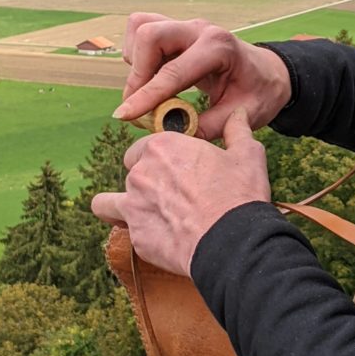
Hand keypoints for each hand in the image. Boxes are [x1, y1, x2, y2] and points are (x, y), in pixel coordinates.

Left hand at [91, 108, 270, 275]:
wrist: (232, 241)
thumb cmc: (239, 195)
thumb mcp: (247, 155)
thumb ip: (237, 130)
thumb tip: (239, 114)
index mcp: (163, 146)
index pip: (146, 146)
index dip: (163, 157)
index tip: (179, 168)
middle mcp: (141, 172)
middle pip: (131, 170)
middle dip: (146, 179)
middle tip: (172, 193)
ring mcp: (133, 205)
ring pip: (107, 203)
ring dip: (121, 206)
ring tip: (144, 215)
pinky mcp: (135, 235)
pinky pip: (124, 231)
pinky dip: (138, 233)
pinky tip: (159, 237)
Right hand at [113, 12, 291, 139]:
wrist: (268, 72)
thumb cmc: (259, 93)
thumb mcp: (243, 116)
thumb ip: (208, 126)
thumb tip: (169, 135)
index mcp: (220, 48)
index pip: (174, 71)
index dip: (146, 96)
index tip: (125, 116)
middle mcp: (200, 30)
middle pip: (150, 34)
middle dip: (137, 72)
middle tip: (139, 105)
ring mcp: (186, 26)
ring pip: (141, 26)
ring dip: (136, 60)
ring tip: (149, 90)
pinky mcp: (176, 29)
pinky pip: (142, 29)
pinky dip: (138, 53)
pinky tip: (152, 76)